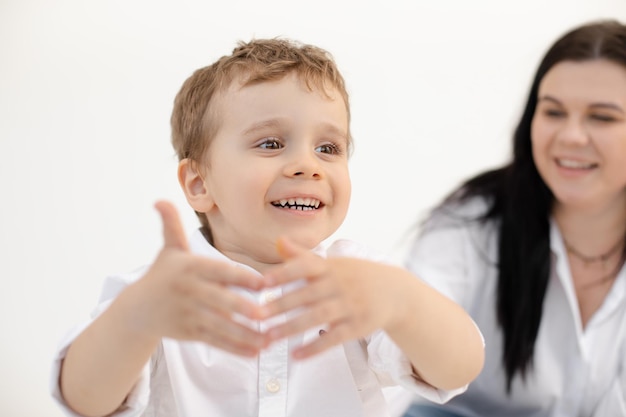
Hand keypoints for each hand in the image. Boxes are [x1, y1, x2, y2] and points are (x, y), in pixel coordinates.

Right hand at [127, 200, 267, 355]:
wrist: (138, 309)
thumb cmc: (163, 274)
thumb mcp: (168, 249)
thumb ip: (171, 225)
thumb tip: (160, 199)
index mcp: (189, 268)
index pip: (218, 272)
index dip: (240, 277)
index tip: (263, 283)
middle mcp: (188, 292)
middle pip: (219, 301)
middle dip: (242, 309)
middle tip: (266, 315)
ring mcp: (188, 315)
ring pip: (220, 325)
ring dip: (244, 334)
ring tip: (268, 339)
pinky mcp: (188, 334)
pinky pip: (215, 341)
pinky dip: (235, 348)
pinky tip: (255, 351)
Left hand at [260, 237, 405, 358]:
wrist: (396, 291)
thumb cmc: (355, 275)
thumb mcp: (333, 262)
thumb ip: (303, 256)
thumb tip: (278, 240)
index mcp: (330, 267)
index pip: (305, 266)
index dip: (283, 273)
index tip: (261, 282)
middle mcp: (340, 284)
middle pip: (307, 295)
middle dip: (280, 305)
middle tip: (256, 316)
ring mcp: (350, 305)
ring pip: (317, 317)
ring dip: (292, 328)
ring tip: (269, 338)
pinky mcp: (358, 326)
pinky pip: (334, 338)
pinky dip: (315, 348)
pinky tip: (296, 356)